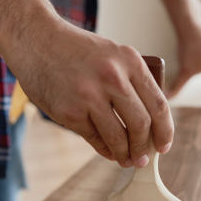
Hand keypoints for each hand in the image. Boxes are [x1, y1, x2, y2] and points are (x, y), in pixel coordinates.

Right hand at [0, 0, 172, 168]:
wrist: (36, 40)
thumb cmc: (76, 51)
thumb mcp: (112, 54)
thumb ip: (131, 81)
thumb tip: (148, 124)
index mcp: (129, 61)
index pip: (159, 104)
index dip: (165, 130)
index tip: (164, 145)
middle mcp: (112, 77)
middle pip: (141, 125)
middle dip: (144, 148)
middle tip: (143, 158)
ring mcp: (89, 96)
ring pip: (118, 137)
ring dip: (125, 154)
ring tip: (127, 160)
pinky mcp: (70, 111)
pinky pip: (94, 139)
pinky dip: (105, 150)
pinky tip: (109, 153)